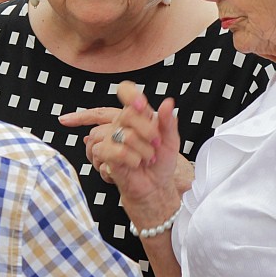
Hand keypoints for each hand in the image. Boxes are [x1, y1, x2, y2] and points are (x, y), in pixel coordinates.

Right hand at [60, 82, 181, 214]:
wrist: (155, 185)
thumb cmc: (161, 162)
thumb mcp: (171, 140)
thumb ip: (169, 121)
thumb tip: (168, 102)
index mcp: (138, 115)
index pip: (125, 91)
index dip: (130, 94)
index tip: (141, 104)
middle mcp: (122, 123)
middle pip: (128, 113)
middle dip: (148, 132)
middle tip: (156, 144)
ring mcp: (111, 138)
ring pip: (126, 135)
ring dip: (144, 150)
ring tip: (148, 158)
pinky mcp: (104, 154)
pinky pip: (118, 151)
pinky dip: (133, 159)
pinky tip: (136, 164)